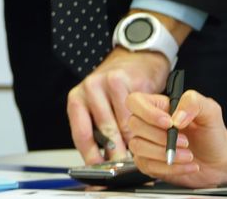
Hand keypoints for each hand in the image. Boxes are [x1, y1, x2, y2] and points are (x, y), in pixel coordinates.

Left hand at [68, 48, 169, 163]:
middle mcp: (88, 89)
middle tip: (125, 165)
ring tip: (140, 150)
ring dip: (133, 140)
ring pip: (122, 123)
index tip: (101, 171)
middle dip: (116, 153)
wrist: (136, 56)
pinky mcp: (125, 79)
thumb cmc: (117, 86)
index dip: (92, 156)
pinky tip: (149, 129)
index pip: (82, 135)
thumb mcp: (101, 106)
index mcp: (77, 100)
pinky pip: (136, 112)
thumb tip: (104, 161)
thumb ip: (99, 130)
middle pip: (104, 131)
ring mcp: (106, 82)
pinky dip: (144, 124)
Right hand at [125, 89, 226, 187]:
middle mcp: (150, 124)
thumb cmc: (213, 134)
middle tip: (185, 141)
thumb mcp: (211, 111)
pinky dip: (170, 168)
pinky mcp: (149, 163)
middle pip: (134, 125)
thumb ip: (194, 103)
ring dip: (164, 153)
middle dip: (161, 137)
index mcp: (160, 106)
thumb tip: (176, 117)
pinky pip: (147, 166)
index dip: (147, 112)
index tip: (168, 123)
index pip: (136, 102)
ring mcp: (147, 144)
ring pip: (137, 147)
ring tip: (188, 155)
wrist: (220, 161)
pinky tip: (186, 165)